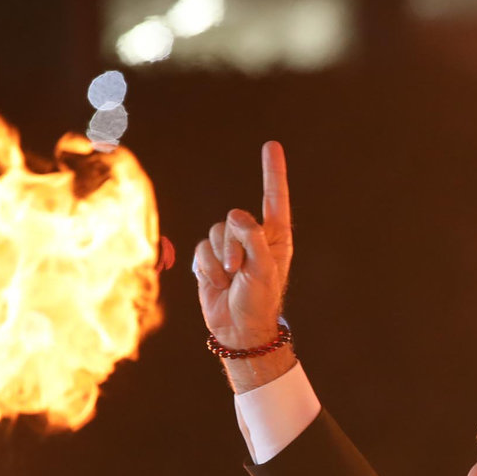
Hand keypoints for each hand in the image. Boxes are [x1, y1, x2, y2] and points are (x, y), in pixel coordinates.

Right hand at [193, 140, 294, 350]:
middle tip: (240, 270)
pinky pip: (201, 249)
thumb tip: (237, 216)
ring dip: (220, 259)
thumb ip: (253, 238)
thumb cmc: (259, 302)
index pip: (274, 199)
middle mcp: (253, 238)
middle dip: (234, 244)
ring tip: (231, 280)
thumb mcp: (264, 270)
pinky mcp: (210, 259)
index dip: (273, 172)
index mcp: (275, 238)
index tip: (272, 146)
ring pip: (215, 233)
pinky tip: (217, 283)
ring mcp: (230, 248)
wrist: (238, 329)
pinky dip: (207, 268)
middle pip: (235, 218)